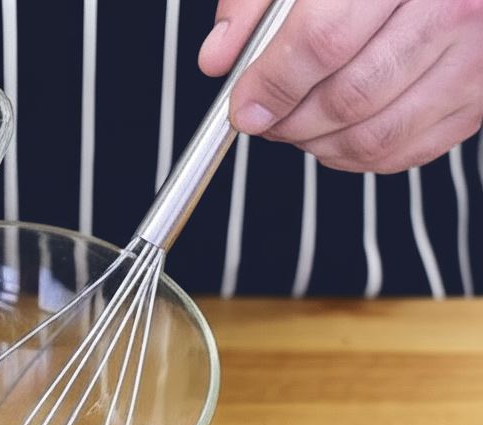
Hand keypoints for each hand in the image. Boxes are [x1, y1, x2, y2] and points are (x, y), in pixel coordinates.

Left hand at [199, 0, 482, 173]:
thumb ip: (255, 5)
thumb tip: (218, 58)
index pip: (323, 42)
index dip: (273, 85)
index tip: (243, 108)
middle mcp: (452, 11)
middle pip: (349, 96)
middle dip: (289, 122)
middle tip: (263, 120)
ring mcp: (474, 60)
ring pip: (376, 135)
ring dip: (317, 146)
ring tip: (292, 128)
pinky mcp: (478, 99)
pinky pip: (407, 151)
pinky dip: (356, 159)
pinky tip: (331, 138)